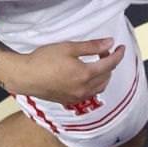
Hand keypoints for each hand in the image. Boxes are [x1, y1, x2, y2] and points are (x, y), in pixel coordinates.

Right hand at [0, 38, 126, 103]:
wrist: (26, 76)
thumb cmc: (44, 59)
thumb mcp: (69, 47)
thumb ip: (91, 46)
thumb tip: (109, 43)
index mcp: (86, 75)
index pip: (109, 65)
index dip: (117, 55)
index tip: (121, 47)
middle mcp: (85, 89)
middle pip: (106, 77)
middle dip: (109, 64)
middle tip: (103, 52)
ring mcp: (77, 97)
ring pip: (100, 88)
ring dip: (104, 76)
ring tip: (98, 64)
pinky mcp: (70, 101)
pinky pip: (90, 94)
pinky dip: (94, 85)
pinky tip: (87, 78)